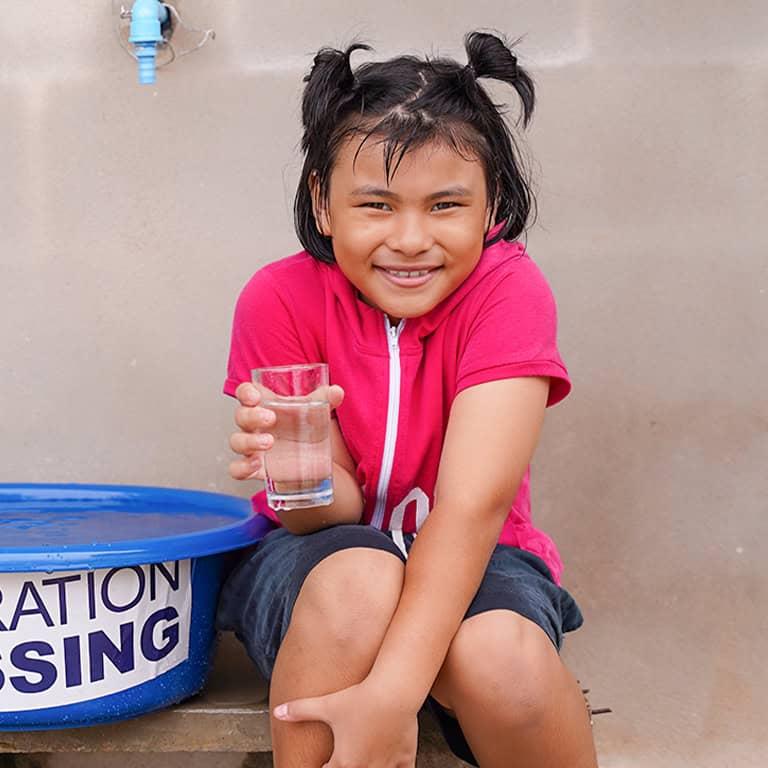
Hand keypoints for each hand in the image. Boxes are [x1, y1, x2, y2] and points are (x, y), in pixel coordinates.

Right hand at [228, 381, 343, 481]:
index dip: (245, 392)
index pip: (246, 393)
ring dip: (249, 441)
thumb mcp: (317, 412)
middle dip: (251, 416)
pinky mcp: (256, 469)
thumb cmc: (308, 428)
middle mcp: (255, 425)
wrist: (315, 459)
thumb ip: (326, 400)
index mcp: (266, 405)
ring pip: (237, 442)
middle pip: (241, 416)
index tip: (255, 396)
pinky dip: (241, 467)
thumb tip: (336, 391)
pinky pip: (237, 469)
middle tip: (270, 418)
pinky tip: (256, 464)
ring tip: (270, 442)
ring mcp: (253, 447)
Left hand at [273, 679, 418, 767]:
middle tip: (346, 760)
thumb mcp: (327, 704)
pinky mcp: (405, 758)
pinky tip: (391, 765)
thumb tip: (278, 711)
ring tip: (363, 762)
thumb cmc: (360, 698)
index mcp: (344, 762)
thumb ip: (300, 710)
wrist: (393, 691)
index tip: (324, 765)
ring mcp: (386, 765)